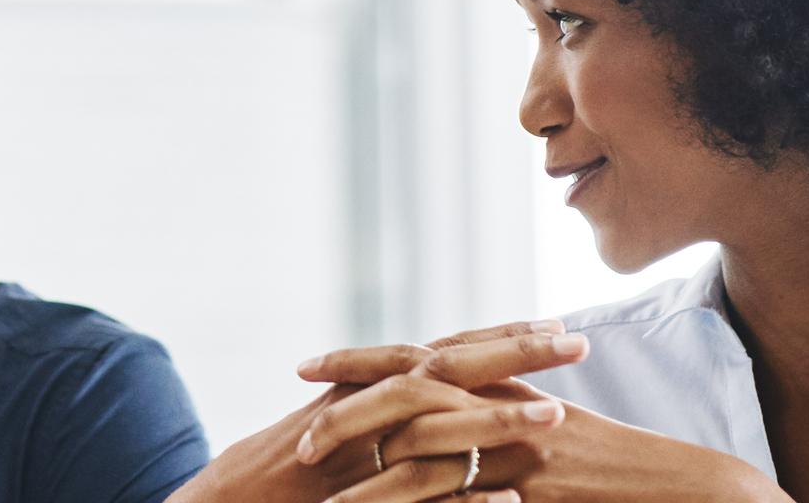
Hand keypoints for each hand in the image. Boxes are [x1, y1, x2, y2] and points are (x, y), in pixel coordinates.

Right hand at [163, 323, 583, 502]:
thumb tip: (442, 401)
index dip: (500, 338)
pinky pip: (414, 496)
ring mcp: (359, 448)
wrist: (229, 500)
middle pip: (449, 368)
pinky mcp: (355, 495)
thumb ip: (391, 410)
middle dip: (516, 352)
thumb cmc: (290, 471)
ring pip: (436, 427)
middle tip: (579, 340)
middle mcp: (367, 407)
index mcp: (371, 390)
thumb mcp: (347, 426)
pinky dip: (461, 501)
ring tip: (558, 416)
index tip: (556, 323)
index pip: (446, 353)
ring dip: (497, 420)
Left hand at [323, 400, 787, 502]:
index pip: (419, 359)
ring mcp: (521, 447)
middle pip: (410, 388)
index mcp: (505, 385)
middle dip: (348, 402)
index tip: (308, 366)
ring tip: (316, 481)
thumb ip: (493, 420)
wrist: (681, 486)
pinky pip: (461, 497)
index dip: (361, 360)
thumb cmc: (612, 469)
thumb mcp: (545, 433)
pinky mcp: (533, 489)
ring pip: (426, 444)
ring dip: (367, 464)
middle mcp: (508, 405)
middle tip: (297, 419)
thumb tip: (439, 433)